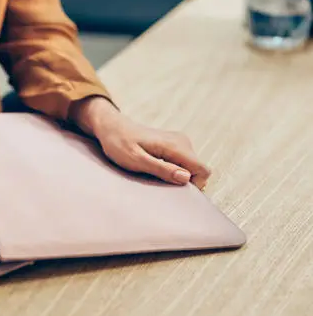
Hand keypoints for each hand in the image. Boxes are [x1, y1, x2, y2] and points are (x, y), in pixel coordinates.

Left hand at [71, 98, 210, 189]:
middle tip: (157, 180)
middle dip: (183, 181)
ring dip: (176, 175)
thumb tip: (186, 178)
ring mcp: (179, 141)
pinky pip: (183, 162)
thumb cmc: (119, 144)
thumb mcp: (136, 160)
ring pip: (191, 167)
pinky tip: (153, 166)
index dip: (193, 185)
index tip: (172, 188)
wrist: (111, 127)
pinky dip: (172, 169)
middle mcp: (182, 141)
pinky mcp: (174, 144)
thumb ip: (161, 169)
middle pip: (198, 170)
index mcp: (175, 146)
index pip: (203, 170)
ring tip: (152, 171)